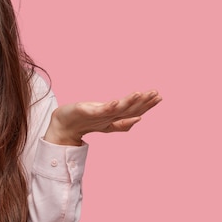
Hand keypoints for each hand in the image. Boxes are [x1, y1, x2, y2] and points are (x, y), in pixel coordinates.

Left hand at [45, 90, 161, 145]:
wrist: (62, 127)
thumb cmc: (82, 121)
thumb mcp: (104, 121)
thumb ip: (120, 122)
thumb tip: (138, 119)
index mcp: (114, 119)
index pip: (134, 111)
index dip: (147, 106)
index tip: (159, 97)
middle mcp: (109, 119)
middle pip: (130, 111)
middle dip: (144, 103)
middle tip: (158, 94)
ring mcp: (100, 117)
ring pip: (119, 110)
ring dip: (130, 102)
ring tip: (141, 93)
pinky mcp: (88, 114)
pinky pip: (101, 111)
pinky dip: (109, 107)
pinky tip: (116, 102)